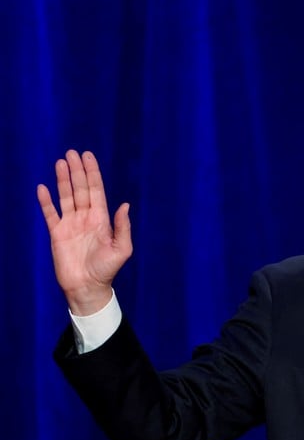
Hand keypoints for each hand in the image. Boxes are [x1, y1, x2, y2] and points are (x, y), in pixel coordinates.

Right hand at [36, 150, 132, 314]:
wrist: (88, 287)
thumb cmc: (107, 270)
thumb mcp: (122, 249)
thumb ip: (123, 227)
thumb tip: (124, 204)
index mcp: (102, 219)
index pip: (96, 191)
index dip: (92, 174)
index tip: (88, 157)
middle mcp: (86, 218)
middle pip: (80, 189)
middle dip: (77, 171)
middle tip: (72, 153)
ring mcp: (71, 225)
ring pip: (66, 197)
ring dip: (63, 180)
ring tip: (60, 162)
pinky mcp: (57, 234)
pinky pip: (50, 214)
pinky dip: (46, 201)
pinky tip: (42, 188)